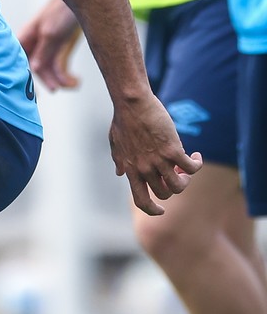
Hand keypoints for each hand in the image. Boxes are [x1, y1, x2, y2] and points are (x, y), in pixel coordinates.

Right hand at [17, 0, 82, 90]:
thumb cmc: (62, 9)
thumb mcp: (51, 31)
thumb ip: (42, 51)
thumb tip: (32, 69)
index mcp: (25, 36)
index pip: (18, 60)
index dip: (20, 75)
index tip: (27, 90)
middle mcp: (34, 42)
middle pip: (34, 68)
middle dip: (46, 79)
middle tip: (55, 88)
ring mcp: (48, 45)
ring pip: (49, 69)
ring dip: (59, 79)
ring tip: (73, 83)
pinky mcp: (61, 47)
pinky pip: (60, 66)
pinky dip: (66, 75)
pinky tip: (76, 81)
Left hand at [109, 96, 201, 216]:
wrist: (131, 104)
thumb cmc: (123, 120)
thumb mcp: (116, 144)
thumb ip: (119, 160)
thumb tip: (119, 172)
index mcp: (131, 170)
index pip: (141, 200)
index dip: (152, 209)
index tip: (161, 210)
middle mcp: (144, 169)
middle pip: (165, 193)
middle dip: (173, 187)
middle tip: (177, 173)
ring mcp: (158, 161)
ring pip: (179, 185)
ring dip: (187, 179)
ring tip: (187, 166)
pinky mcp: (172, 150)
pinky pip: (191, 167)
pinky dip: (197, 164)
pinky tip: (196, 155)